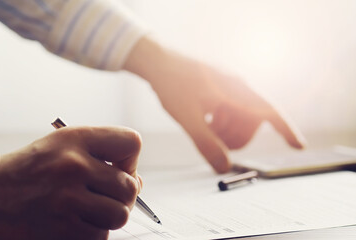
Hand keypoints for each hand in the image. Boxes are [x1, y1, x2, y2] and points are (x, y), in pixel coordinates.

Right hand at [0, 126, 141, 239]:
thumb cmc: (27, 171)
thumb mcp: (61, 146)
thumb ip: (101, 156)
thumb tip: (138, 183)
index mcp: (75, 139)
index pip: (132, 142)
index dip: (130, 160)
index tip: (116, 170)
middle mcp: (73, 166)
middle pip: (130, 187)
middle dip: (121, 196)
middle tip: (101, 196)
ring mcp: (67, 200)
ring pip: (119, 215)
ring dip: (107, 218)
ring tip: (87, 212)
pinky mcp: (62, 232)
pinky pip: (100, 237)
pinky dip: (91, 234)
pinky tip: (73, 224)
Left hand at [125, 36, 305, 172]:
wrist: (156, 60)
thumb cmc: (172, 85)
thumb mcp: (188, 119)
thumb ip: (207, 145)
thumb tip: (224, 168)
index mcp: (237, 90)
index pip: (270, 112)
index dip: (286, 130)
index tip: (299, 145)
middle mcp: (238, 86)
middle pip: (252, 123)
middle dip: (234, 137)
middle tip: (211, 139)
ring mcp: (229, 86)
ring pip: (240, 119)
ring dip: (225, 130)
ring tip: (204, 127)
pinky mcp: (220, 88)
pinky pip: (230, 111)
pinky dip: (220, 122)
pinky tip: (203, 120)